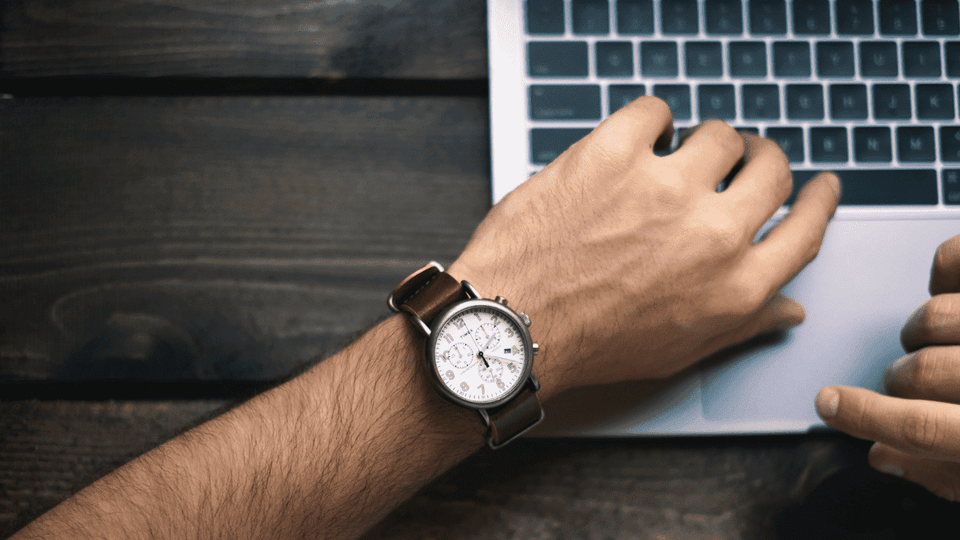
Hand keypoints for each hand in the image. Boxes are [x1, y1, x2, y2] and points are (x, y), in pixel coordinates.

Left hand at [449, 96, 839, 395]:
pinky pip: (655, 111)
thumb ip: (742, 324)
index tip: (819, 185)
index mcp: (735, 286)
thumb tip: (788, 307)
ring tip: (676, 156)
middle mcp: (711, 234)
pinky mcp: (613, 155)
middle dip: (762, 160)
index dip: (819, 200)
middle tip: (742, 160)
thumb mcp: (678, 351)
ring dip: (704, 142)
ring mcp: (663, 188)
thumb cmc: (589, 343)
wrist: (513, 326)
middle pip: (771, 170)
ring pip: (719, 134)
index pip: (806, 229)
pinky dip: (650, 121)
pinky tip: (638, 140)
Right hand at [816, 235, 959, 501]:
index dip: (865, 418)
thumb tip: (882, 455)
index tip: (827, 403)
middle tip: (904, 381)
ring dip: (922, 330)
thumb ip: (944, 472)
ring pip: (934, 318)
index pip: (919, 431)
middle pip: (919, 373)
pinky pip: (957, 260)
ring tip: (936, 340)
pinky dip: (945, 267)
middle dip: (901, 380)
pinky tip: (946, 286)